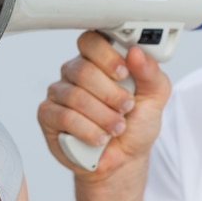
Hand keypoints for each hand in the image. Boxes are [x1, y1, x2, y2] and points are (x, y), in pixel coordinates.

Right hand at [37, 31, 170, 180]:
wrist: (123, 159)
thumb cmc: (135, 124)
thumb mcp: (154, 98)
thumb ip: (150, 73)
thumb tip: (137, 53)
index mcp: (97, 61)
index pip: (90, 41)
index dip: (106, 56)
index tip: (123, 73)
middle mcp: (73, 72)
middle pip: (83, 70)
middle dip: (111, 94)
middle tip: (126, 107)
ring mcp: (58, 92)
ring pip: (76, 96)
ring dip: (103, 117)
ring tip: (116, 127)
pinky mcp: (47, 114)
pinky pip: (65, 117)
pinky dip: (89, 131)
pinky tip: (100, 137)